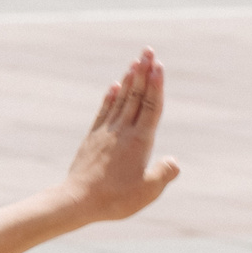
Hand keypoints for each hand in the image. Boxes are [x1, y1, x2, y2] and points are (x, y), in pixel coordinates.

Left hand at [61, 50, 179, 223]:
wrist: (77, 201)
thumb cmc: (115, 199)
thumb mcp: (147, 192)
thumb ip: (163, 174)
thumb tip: (174, 162)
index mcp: (139, 141)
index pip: (150, 106)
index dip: (156, 85)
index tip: (158, 66)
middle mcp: (122, 131)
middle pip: (136, 96)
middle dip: (143, 72)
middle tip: (148, 50)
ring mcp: (106, 133)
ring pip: (121, 100)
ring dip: (129, 79)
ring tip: (135, 61)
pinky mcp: (93, 138)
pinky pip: (104, 112)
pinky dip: (111, 97)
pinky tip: (115, 85)